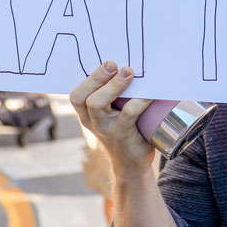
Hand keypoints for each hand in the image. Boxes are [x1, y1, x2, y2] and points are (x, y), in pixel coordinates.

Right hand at [70, 61, 154, 177]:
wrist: (132, 164)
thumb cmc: (126, 130)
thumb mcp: (113, 113)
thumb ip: (115, 95)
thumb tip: (132, 63)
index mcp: (86, 114)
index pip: (77, 95)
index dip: (88, 78)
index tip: (106, 61)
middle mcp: (91, 121)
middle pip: (82, 97)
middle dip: (97, 77)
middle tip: (114, 64)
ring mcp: (105, 129)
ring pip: (97, 104)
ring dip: (113, 86)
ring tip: (128, 73)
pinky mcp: (121, 136)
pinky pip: (127, 114)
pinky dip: (139, 101)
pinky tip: (150, 94)